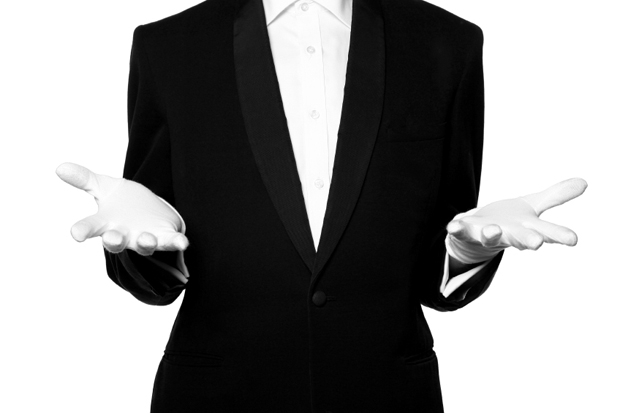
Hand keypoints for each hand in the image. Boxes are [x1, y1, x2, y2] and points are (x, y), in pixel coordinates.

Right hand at [56, 162, 188, 255]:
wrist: (150, 210)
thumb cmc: (123, 202)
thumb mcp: (104, 187)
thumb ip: (84, 179)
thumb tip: (60, 166)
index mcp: (106, 223)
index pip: (90, 227)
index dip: (82, 230)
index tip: (75, 234)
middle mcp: (124, 234)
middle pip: (116, 242)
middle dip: (114, 241)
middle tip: (112, 238)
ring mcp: (144, 238)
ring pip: (144, 245)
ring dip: (145, 243)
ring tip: (147, 239)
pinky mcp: (165, 237)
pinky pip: (171, 242)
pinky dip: (176, 243)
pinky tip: (182, 242)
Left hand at [446, 178, 586, 263]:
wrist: (477, 237)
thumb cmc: (509, 221)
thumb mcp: (533, 206)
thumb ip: (555, 196)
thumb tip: (584, 182)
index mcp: (527, 228)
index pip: (548, 232)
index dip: (560, 236)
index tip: (574, 239)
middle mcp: (508, 234)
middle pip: (520, 239)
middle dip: (528, 240)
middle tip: (535, 244)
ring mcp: (486, 234)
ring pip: (490, 237)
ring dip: (491, 234)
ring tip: (492, 231)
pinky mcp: (466, 232)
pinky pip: (460, 231)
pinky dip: (457, 229)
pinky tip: (452, 226)